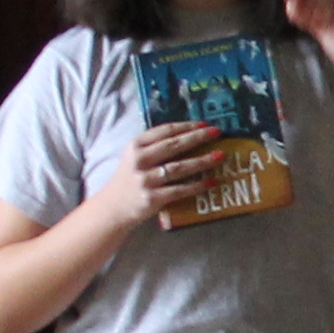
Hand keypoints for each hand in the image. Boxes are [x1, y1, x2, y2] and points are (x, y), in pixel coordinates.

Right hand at [99, 120, 227, 229]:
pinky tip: (211, 182)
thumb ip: (155, 147)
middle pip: (173, 145)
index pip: (164, 131)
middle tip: (217, 132)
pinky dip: (196, 186)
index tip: (204, 124)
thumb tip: (189, 136)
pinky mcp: (151, 198)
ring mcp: (145, 180)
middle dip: (197, 137)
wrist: (113, 208)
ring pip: (179, 167)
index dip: (186, 126)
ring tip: (220, 156)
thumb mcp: (136, 157)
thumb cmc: (130, 179)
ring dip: (202, 161)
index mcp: (136, 146)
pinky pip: (179, 190)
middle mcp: (139, 160)